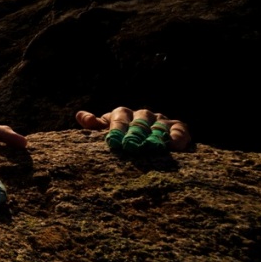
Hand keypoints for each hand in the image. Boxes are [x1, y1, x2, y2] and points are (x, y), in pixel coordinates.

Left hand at [76, 107, 190, 150]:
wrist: (147, 143)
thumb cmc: (120, 137)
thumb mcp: (107, 132)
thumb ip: (95, 125)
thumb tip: (81, 116)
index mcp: (123, 114)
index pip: (119, 116)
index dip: (116, 127)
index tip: (113, 141)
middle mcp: (142, 114)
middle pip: (139, 120)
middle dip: (135, 133)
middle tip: (131, 146)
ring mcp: (160, 120)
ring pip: (158, 126)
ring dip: (156, 136)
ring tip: (153, 147)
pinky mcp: (178, 128)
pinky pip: (179, 130)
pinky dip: (178, 137)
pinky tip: (175, 146)